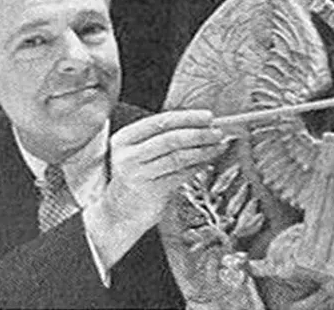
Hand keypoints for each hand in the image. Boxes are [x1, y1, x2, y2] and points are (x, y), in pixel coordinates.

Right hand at [84, 109, 224, 267]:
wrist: (115, 215)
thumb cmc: (132, 181)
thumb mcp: (138, 154)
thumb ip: (161, 139)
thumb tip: (198, 125)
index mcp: (125, 139)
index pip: (160, 121)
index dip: (187, 118)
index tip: (208, 117)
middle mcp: (129, 155)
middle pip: (172, 138)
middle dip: (199, 133)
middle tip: (218, 132)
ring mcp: (138, 174)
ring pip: (178, 157)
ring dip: (203, 150)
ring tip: (218, 146)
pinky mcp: (149, 192)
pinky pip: (180, 175)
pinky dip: (197, 167)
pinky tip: (207, 163)